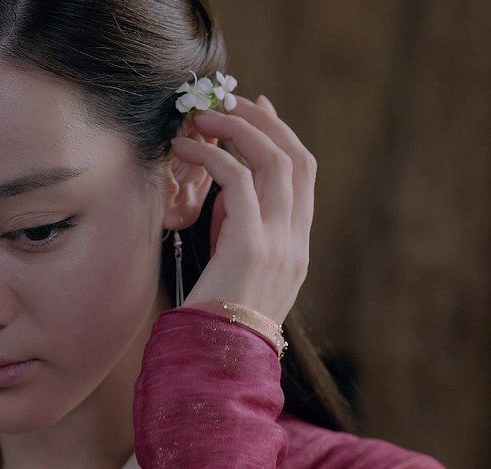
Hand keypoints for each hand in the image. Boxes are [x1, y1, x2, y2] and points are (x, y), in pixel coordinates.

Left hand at [171, 95, 316, 323]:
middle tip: (230, 99)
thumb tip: (229, 186)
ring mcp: (279, 242)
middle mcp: (295, 240)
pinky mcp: (251, 245)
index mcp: (297, 245)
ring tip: (202, 116)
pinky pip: (237, 182)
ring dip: (238, 129)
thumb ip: (243, 227)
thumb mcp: (241, 268)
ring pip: (274, 161)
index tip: (257, 107)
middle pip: (296, 158)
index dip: (282, 133)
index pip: (304, 174)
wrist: (218, 361)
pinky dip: (213, 157)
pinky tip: (187, 151)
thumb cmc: (218, 317)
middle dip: (264, 121)